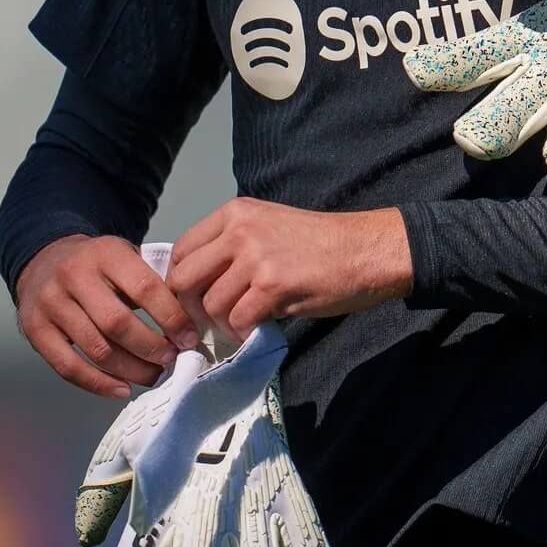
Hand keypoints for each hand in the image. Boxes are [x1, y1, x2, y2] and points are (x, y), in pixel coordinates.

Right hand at [15, 234, 200, 398]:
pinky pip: (68, 367)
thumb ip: (153, 281)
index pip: (144, 287)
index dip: (171, 318)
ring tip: (152, 375)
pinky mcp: (35, 330)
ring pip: (96, 349)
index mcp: (105, 253)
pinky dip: (98, 384)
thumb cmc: (97, 265)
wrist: (44, 259)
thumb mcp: (125, 256)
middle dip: (151, 348)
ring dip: (130, 370)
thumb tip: (187, 324)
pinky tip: (121, 389)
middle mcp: (74, 276)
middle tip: (170, 360)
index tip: (188, 338)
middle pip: (118, 323)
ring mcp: (51, 304)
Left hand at [167, 199, 412, 345]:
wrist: (364, 250)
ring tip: (243, 323)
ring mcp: (255, 258)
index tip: (196, 298)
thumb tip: (199, 281)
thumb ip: (232, 245)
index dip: (181, 281)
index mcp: (234, 213)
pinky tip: (258, 328)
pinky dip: (244, 333)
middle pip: (184, 279)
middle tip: (209, 320)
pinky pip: (238, 321)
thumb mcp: (268, 226)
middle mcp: (239, 231)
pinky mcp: (272, 287)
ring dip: (223, 323)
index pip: (181, 250)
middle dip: (191, 307)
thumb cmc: (319, 242)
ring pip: (210, 305)